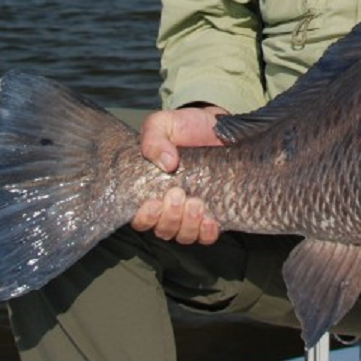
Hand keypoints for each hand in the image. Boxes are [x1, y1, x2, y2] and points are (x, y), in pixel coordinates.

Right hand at [132, 106, 227, 244]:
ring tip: (196, 203)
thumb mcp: (163, 124)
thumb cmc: (186, 127)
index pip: (141, 219)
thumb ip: (154, 139)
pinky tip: (211, 220)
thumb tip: (166, 162)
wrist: (219, 125)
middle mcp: (170, 207)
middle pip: (163, 230)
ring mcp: (193, 212)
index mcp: (151, 190)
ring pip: (185, 236)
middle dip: (170, 218)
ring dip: (189, 225)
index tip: (153, 203)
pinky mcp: (216, 212)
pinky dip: (208, 233)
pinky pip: (208, 236)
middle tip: (178, 194)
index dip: (145, 218)